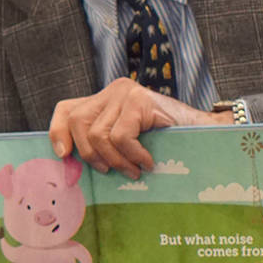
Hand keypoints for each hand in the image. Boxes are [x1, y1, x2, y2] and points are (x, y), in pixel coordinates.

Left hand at [48, 77, 231, 178]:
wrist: (204, 135)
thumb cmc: (163, 144)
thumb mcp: (124, 142)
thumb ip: (100, 142)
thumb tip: (67, 162)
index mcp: (103, 100)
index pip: (66, 109)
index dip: (58, 132)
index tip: (64, 156)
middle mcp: (111, 90)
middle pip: (77, 123)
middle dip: (89, 154)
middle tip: (110, 172)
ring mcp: (125, 93)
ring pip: (98, 134)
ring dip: (116, 160)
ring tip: (134, 171)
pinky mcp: (140, 100)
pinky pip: (121, 137)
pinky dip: (133, 156)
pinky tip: (147, 163)